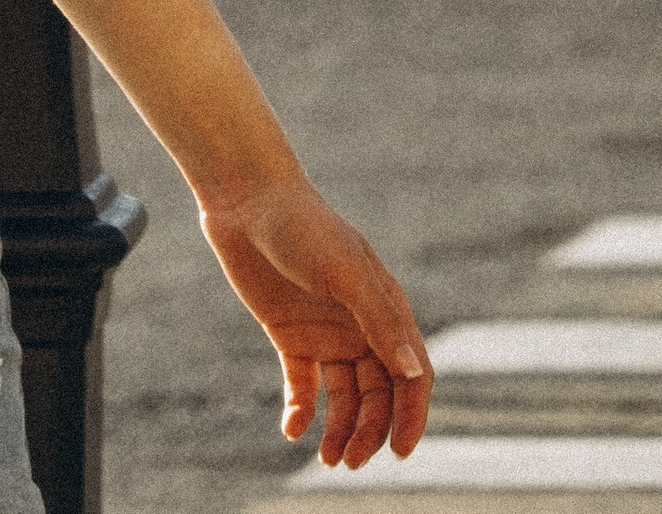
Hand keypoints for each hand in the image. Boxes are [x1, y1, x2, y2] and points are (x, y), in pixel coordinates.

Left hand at [199, 175, 431, 470]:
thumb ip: (380, 321)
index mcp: (385, 308)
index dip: (411, 415)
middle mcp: (360, 325)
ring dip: (341, 429)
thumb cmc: (302, 226)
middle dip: (370, 430)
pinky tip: (292, 429)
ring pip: (344, 396)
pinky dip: (301, 411)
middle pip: (378, 393)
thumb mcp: (344, 272)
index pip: (411, 374)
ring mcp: (326, 331)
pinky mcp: (290, 335)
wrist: (246, 200)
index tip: (398, 452)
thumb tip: (415, 374)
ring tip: (328, 458)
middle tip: (350, 461)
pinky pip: (304, 385)